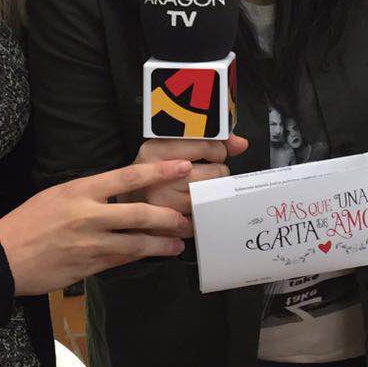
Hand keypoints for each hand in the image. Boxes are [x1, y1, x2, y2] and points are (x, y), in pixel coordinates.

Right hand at [0, 160, 194, 295]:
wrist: (4, 258)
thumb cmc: (27, 223)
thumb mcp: (55, 195)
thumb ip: (88, 194)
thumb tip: (116, 193)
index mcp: (80, 190)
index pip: (128, 176)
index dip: (160, 171)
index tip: (183, 167)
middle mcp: (89, 214)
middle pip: (140, 213)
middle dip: (169, 216)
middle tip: (187, 218)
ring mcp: (91, 243)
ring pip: (137, 242)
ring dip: (162, 243)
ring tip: (177, 243)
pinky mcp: (89, 266)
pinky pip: (122, 259)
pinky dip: (140, 256)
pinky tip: (152, 254)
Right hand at [128, 134, 249, 216]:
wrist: (127, 203)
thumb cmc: (155, 173)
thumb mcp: (171, 148)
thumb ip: (208, 141)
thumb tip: (240, 144)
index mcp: (155, 150)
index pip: (206, 146)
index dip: (218, 151)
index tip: (214, 155)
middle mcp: (157, 176)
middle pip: (215, 172)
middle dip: (217, 172)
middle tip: (205, 174)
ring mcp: (163, 202)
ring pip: (214, 195)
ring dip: (213, 192)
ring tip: (200, 188)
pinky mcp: (170, 225)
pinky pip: (204, 217)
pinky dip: (203, 213)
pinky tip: (192, 206)